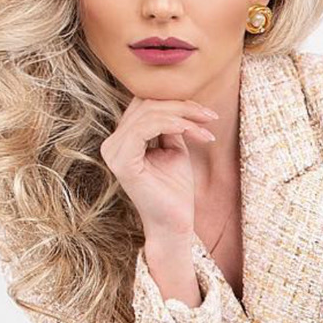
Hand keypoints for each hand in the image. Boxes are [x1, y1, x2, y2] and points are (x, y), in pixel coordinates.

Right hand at [100, 96, 218, 237]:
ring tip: (207, 128)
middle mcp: (112, 144)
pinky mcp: (123, 162)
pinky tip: (193, 131)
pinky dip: (173, 124)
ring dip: (184, 116)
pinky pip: (146, 128)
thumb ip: (170, 124)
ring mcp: (114, 152)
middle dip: (182, 106)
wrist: (175, 223)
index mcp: (122, 139)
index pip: (144, 105)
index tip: (206, 112)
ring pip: (148, 113)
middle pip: (146, 104)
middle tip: (210, 116)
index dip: (175, 102)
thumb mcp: (174, 147)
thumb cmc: (175, 189)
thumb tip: (178, 100)